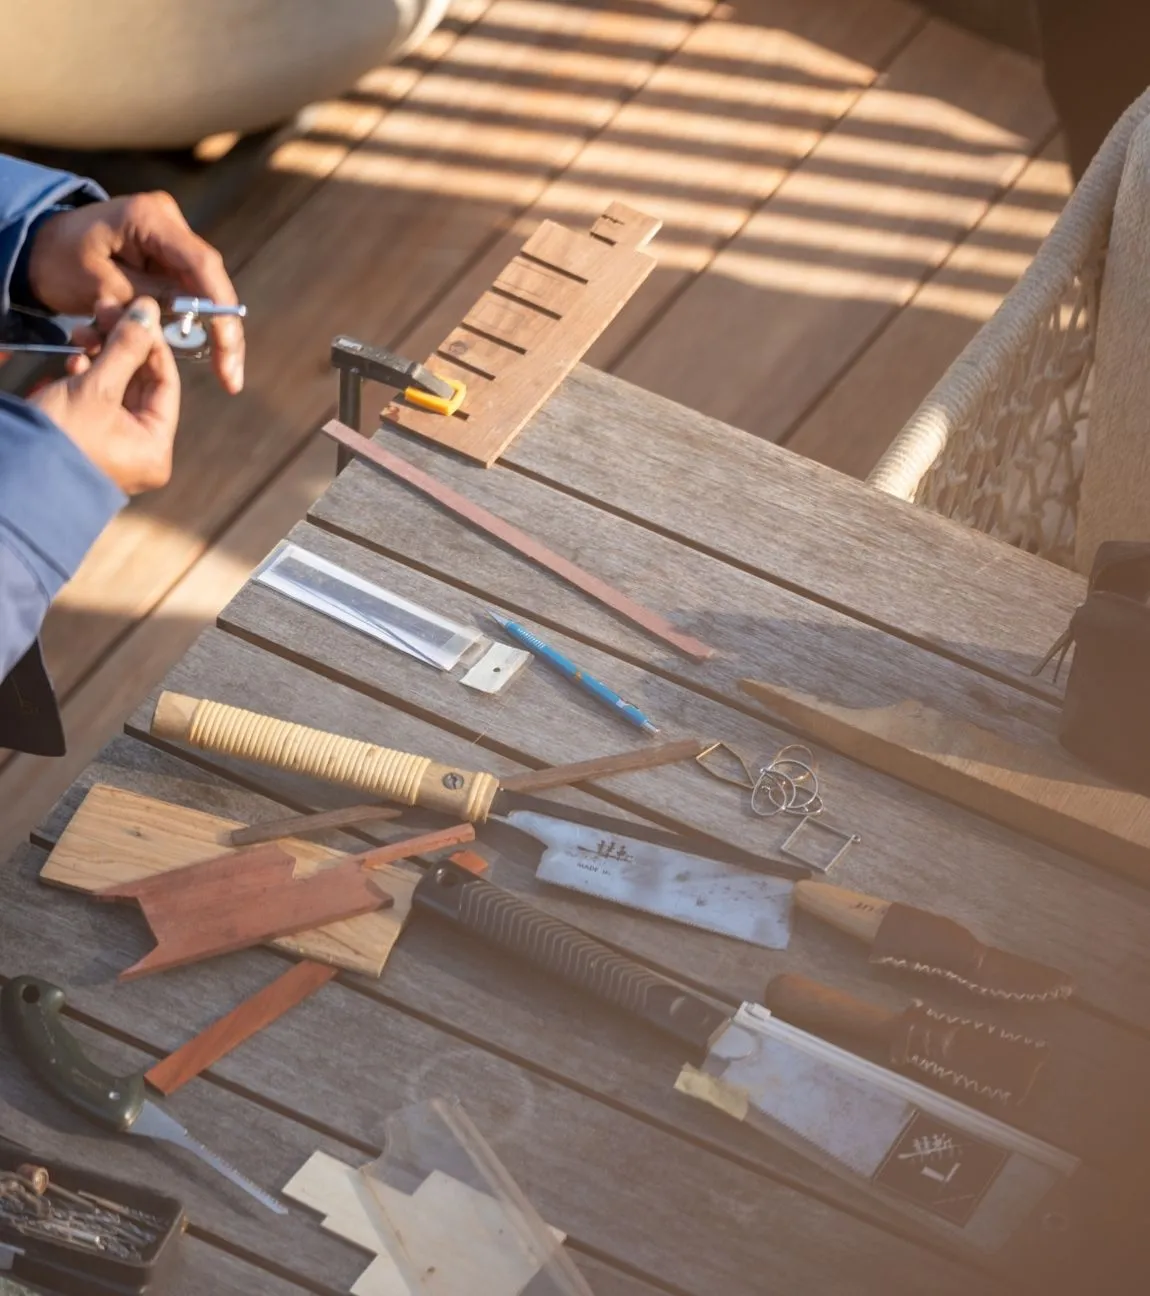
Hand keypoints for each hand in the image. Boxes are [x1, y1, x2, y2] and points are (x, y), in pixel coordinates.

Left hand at [26, 191, 243, 394]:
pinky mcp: (170, 258)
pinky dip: (198, 326)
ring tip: (225, 371)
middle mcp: (169, 223)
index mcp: (148, 218)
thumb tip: (193, 320)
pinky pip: (193, 295)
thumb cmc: (59, 262)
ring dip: (214, 333)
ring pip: (208, 292)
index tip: (228, 350)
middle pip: (211, 281)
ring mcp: (172, 240)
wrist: (40, 249)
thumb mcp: (99, 286)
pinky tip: (213, 355)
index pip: (200, 264)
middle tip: (232, 377)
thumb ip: (146, 301)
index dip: (220, 309)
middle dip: (225, 331)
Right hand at [30, 298, 181, 495]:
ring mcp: (114, 447)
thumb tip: (149, 311)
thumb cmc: (61, 437)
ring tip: (81, 337)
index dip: (153, 345)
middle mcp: (140, 451)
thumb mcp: (96, 388)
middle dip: (121, 348)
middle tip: (103, 315)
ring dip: (101, 358)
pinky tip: (73, 362)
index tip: (139, 315)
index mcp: (155, 448)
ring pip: (116, 389)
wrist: (12, 473)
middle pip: (141, 385)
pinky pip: (96, 402)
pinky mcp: (88, 439)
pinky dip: (86, 378)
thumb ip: (125, 348)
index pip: (166, 384)